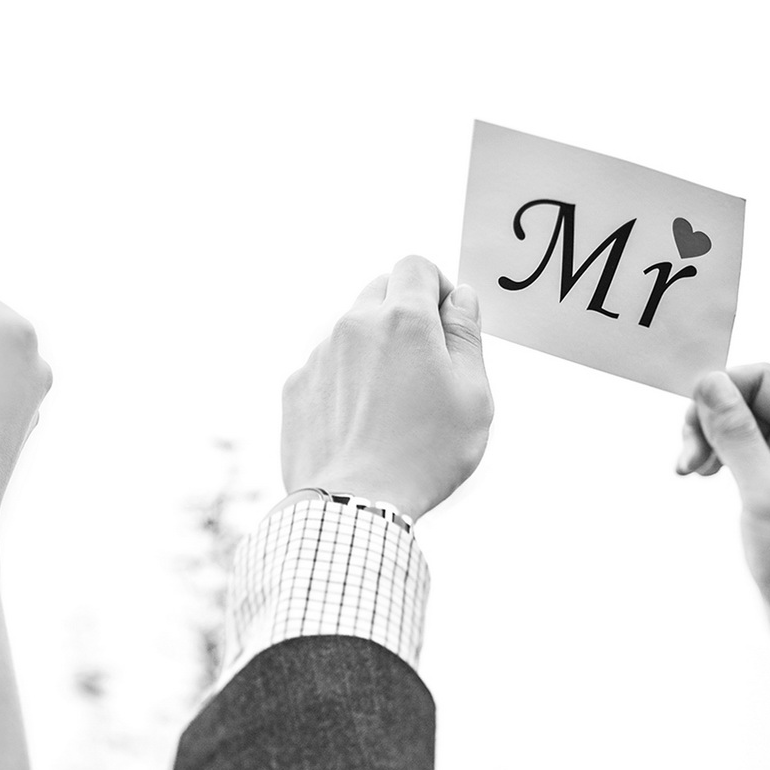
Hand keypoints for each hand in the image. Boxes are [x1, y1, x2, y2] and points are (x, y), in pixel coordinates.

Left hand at [281, 256, 492, 520]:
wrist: (354, 504)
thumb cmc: (425, 454)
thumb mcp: (473, 395)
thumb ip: (467, 334)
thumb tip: (459, 295)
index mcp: (402, 319)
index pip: (414, 265)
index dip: (435, 285)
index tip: (445, 319)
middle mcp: (353, 325)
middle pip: (379, 290)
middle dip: (404, 311)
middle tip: (424, 362)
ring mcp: (319, 355)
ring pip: (351, 331)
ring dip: (373, 348)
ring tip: (392, 403)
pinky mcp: (296, 386)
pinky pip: (326, 367)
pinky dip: (345, 380)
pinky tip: (361, 422)